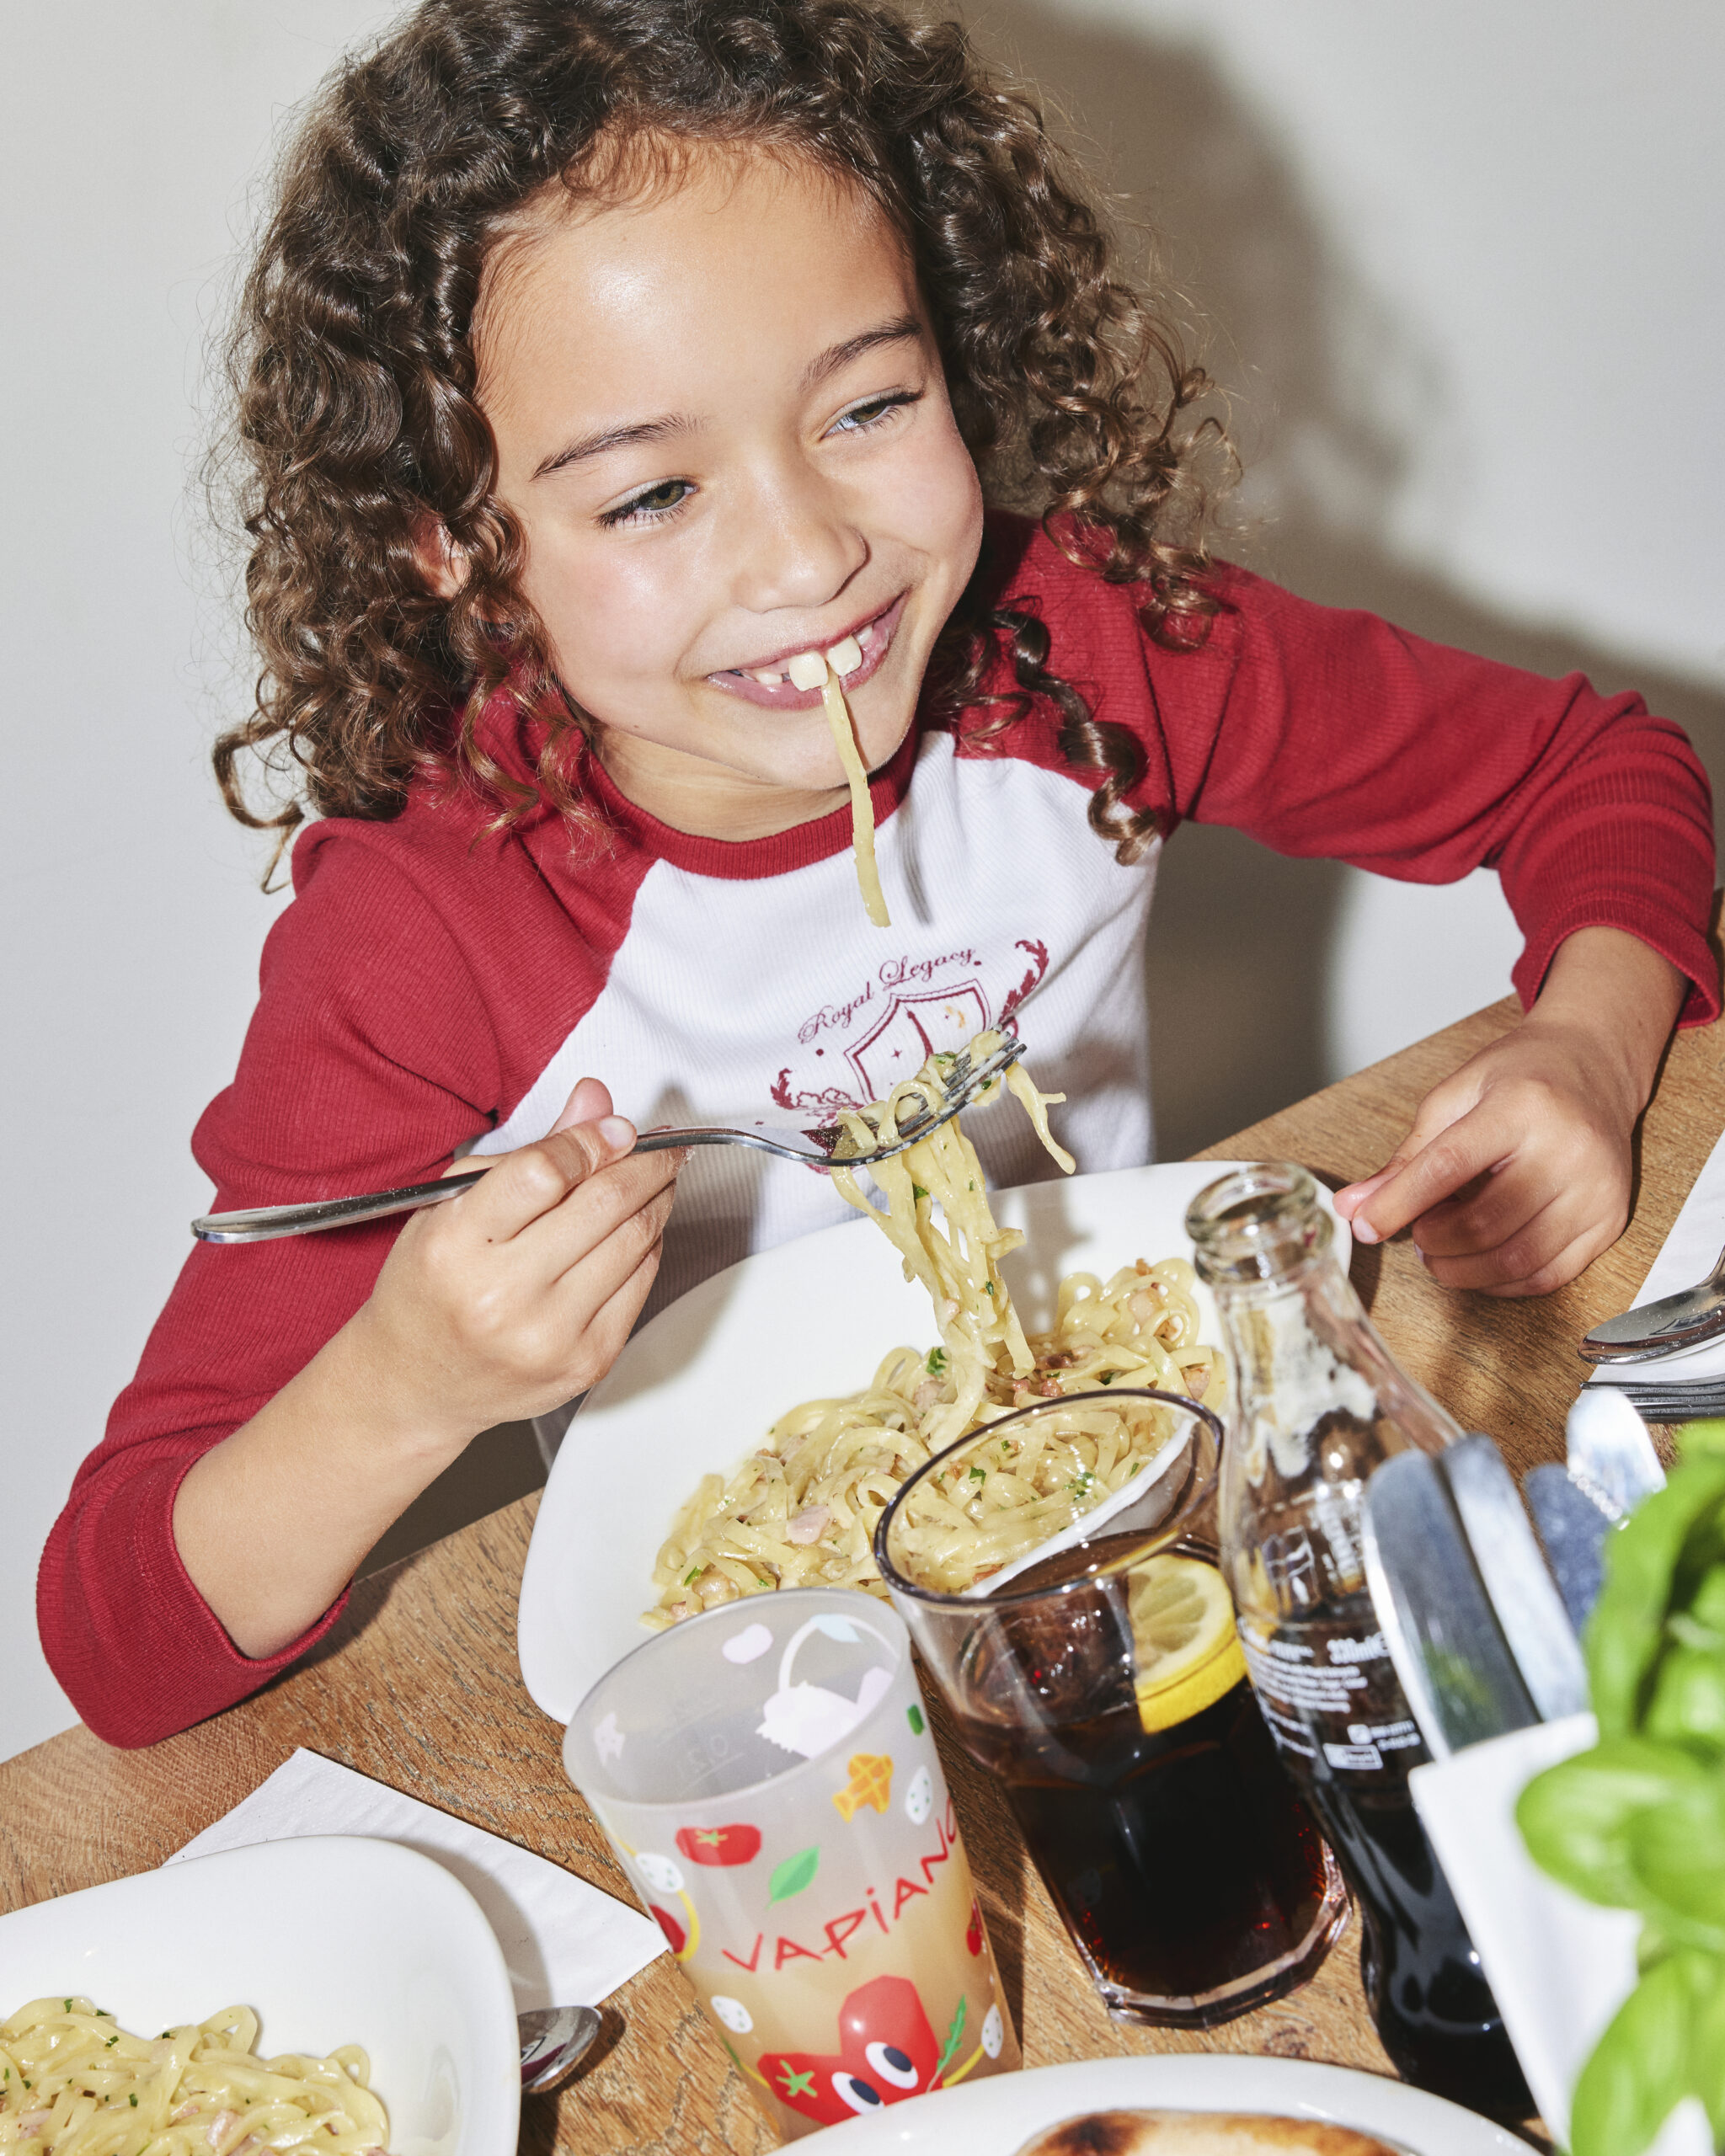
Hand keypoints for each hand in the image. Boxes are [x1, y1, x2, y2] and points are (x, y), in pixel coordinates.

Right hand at [353, 1075, 683, 1441]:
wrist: (415, 1384)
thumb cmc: (429, 1288)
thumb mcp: (453, 1207)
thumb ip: (530, 1152)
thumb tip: (595, 1101)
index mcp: (456, 1245)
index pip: (545, 1171)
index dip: (593, 1140)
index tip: (617, 1128)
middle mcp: (502, 1294)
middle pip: (604, 1204)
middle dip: (646, 1163)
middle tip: (662, 1146)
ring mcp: (549, 1334)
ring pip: (634, 1242)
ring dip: (656, 1200)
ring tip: (656, 1180)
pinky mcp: (586, 1362)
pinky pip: (642, 1284)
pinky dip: (649, 1247)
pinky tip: (638, 1230)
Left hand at [1332, 928, 1684, 1296]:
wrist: (1595, 1067)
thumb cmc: (1522, 1077)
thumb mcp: (1454, 1099)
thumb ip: (1406, 1157)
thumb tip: (1355, 1207)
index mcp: (1522, 1106)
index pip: (1448, 1167)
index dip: (1399, 1205)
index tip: (1366, 1226)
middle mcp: (1568, 1150)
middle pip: (1484, 1224)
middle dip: (1433, 1242)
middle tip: (1415, 1235)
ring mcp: (1596, 1190)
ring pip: (1516, 1259)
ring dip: (1462, 1270)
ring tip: (1440, 1249)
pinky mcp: (1610, 1222)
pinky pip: (1549, 1275)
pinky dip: (1502, 1282)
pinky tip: (1479, 1263)